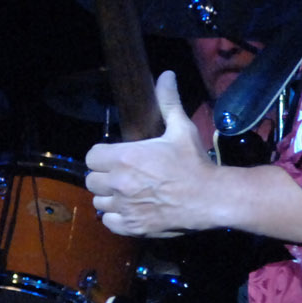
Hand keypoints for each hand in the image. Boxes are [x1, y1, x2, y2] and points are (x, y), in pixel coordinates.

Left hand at [85, 71, 219, 237]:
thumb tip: (166, 75)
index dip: (101, 156)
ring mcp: (124, 207)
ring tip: (125, 193)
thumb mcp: (181, 129)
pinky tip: (129, 211)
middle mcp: (118, 183)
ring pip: (98, 202)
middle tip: (120, 175)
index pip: (92, 156)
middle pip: (91, 180)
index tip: (114, 157)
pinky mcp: (132, 227)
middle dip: (103, 177)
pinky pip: (109, 222)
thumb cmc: (194, 163)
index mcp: (124, 158)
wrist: (210, 198)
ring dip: (108, 198)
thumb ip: (168, 102)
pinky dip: (116, 218)